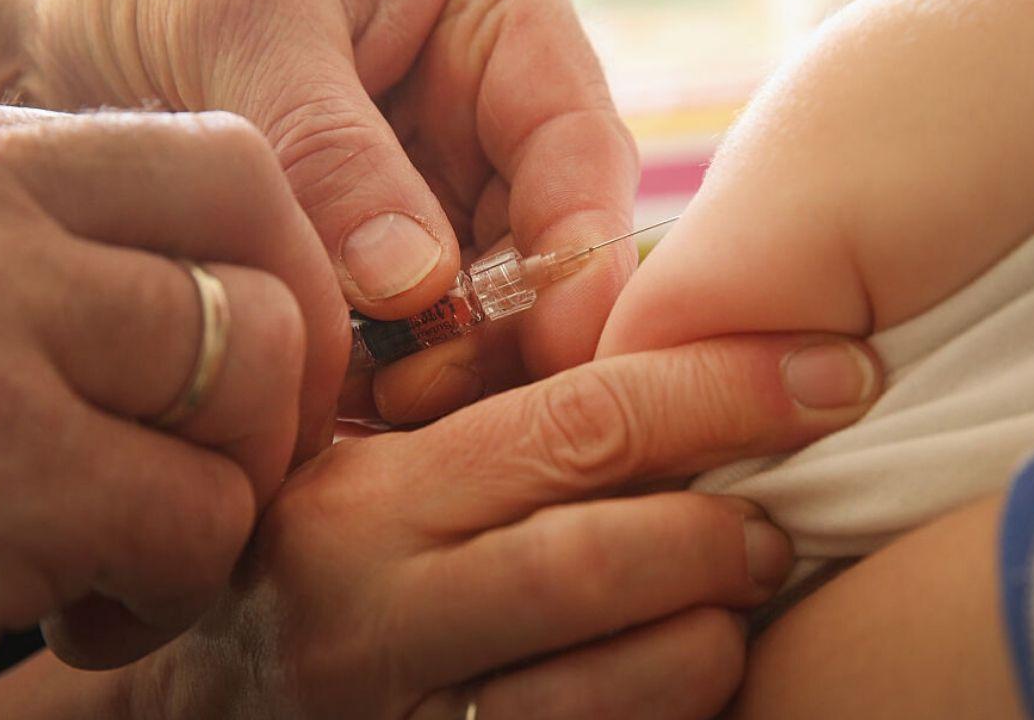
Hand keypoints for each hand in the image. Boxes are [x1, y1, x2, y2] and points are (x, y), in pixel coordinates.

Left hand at [0, 0, 638, 422]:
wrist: (54, 0)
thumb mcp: (240, 24)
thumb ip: (331, 153)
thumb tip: (415, 287)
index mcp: (499, 24)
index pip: (578, 146)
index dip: (582, 251)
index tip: (564, 346)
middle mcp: (486, 121)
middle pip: (547, 248)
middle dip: (503, 332)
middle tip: (421, 397)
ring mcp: (438, 198)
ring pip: (487, 310)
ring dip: (443, 371)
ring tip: (363, 408)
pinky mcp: (383, 265)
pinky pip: (413, 339)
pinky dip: (387, 382)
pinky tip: (338, 410)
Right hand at [0, 107, 347, 667]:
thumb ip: (77, 261)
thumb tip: (264, 314)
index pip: (238, 174)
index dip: (289, 280)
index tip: (261, 367)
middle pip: (270, 300)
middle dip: (274, 420)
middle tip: (204, 485)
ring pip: (250, 403)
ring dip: (226, 508)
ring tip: (138, 560)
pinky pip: (189, 525)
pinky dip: (166, 590)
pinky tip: (83, 612)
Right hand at [110, 333, 881, 719]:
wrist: (198, 705)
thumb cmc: (318, 554)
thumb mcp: (377, 468)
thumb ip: (494, 415)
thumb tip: (676, 350)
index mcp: (362, 499)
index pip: (576, 422)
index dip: (724, 388)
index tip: (836, 372)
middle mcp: (372, 614)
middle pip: (602, 558)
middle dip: (723, 532)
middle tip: (777, 522)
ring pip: (613, 688)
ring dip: (711, 639)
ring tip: (735, 601)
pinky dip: (668, 710)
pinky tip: (686, 669)